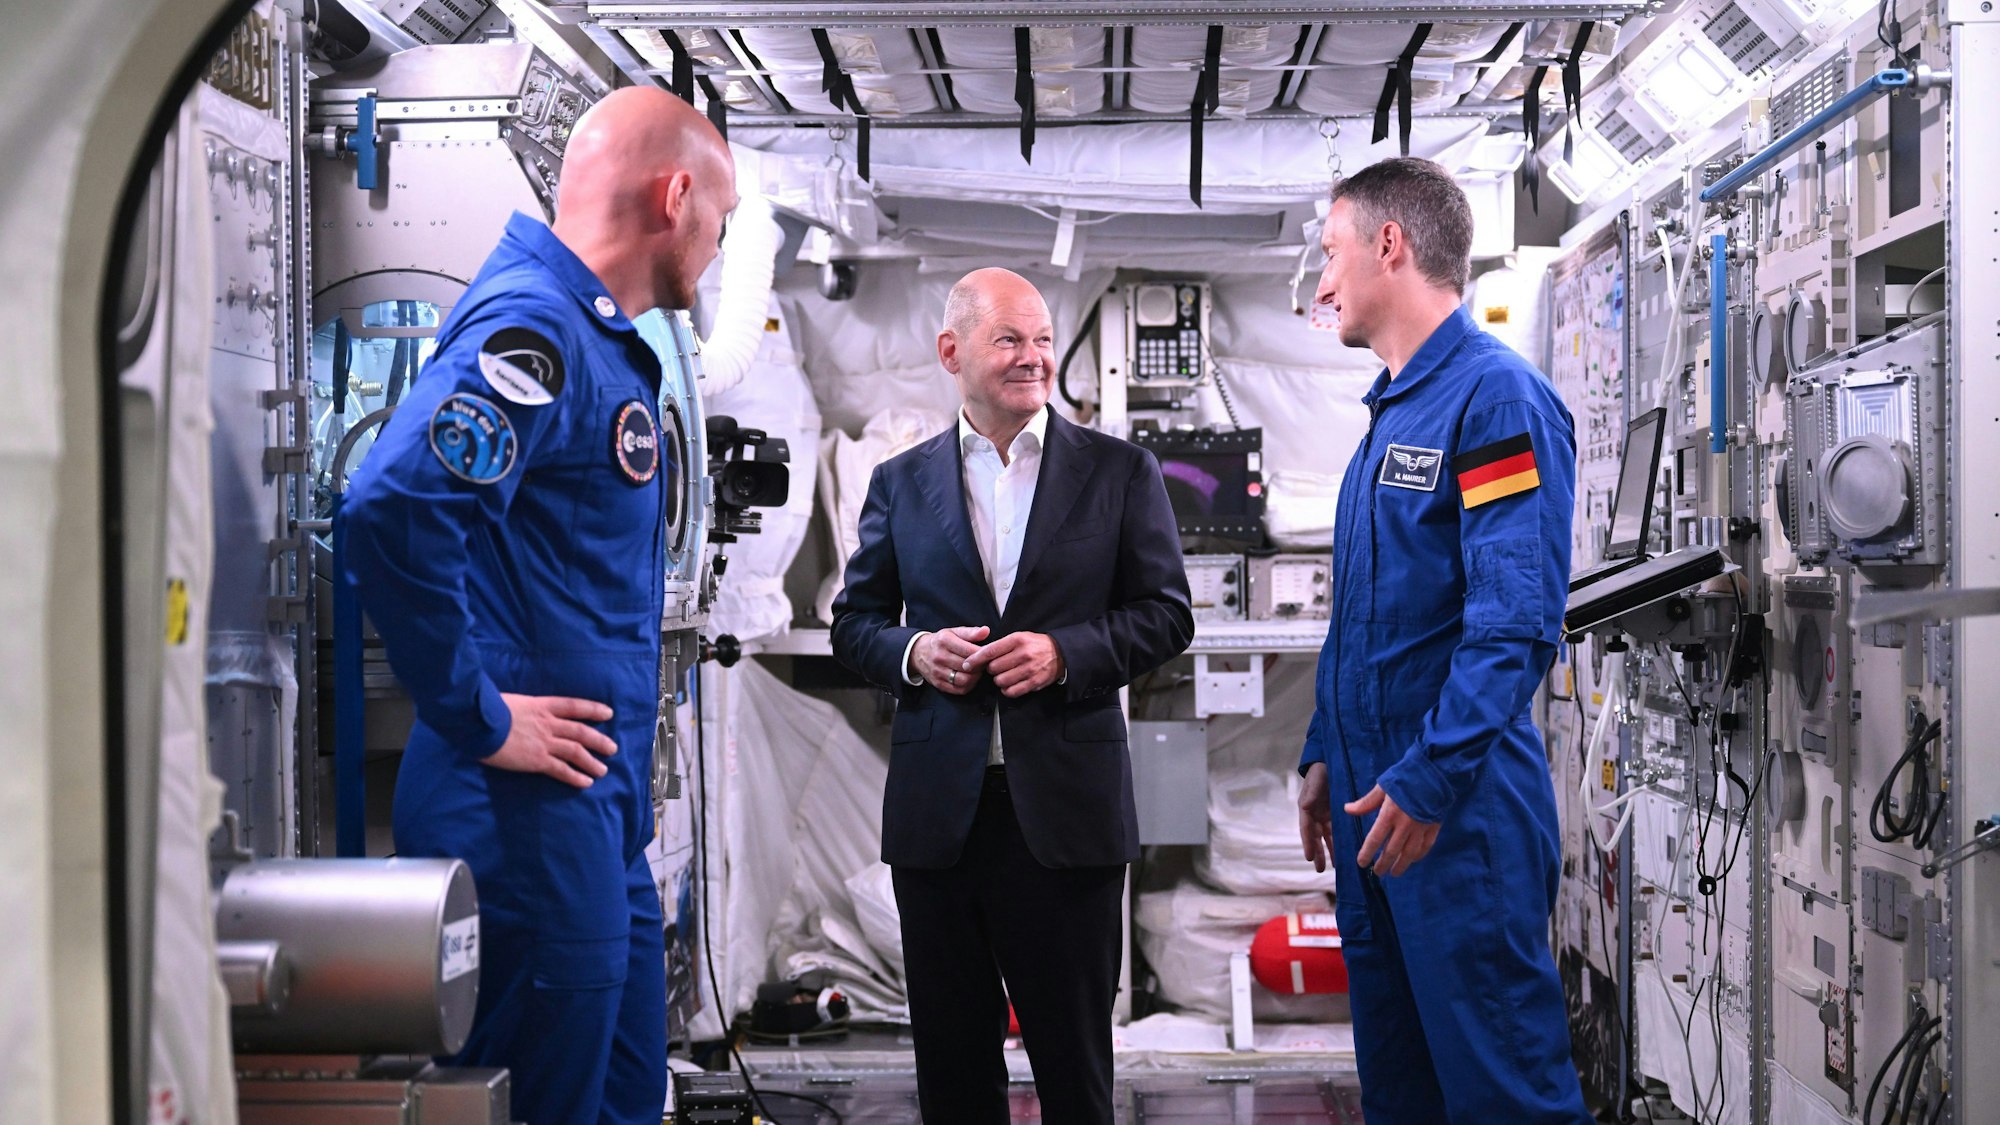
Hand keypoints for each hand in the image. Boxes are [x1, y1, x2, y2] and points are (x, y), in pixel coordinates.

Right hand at [481, 694, 618, 788]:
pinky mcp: (537, 760)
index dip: (593, 709)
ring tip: (603, 770)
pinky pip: (561, 770)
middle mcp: (548, 723)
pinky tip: (585, 782)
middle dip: (599, 740)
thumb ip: (527, 709)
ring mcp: (544, 742)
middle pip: (581, 731)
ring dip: (592, 762)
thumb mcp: (513, 701)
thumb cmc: (488, 710)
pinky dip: (575, 776)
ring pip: (576, 751)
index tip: (608, 713)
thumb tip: (528, 713)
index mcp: (542, 705)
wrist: (478, 723)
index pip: (575, 706)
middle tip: (612, 748)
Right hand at [912, 626, 990, 694]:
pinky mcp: (938, 684)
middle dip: (980, 666)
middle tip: (984, 663)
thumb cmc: (940, 642)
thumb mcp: (953, 632)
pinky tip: (970, 678)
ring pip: (964, 680)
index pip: (969, 651)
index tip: (988, 653)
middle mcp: (939, 657)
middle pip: (968, 666)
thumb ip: (971, 632)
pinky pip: (959, 689)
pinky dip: (969, 685)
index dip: (982, 654)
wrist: (918, 652)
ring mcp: (938, 672)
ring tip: (977, 671)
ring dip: (975, 677)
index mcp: (945, 641)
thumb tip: (986, 631)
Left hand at [962, 631, 1064, 697]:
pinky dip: (1007, 690)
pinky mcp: (1033, 682)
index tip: (967, 664)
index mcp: (1016, 640)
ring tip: (1005, 675)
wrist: (1060, 653)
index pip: (990, 651)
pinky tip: (1011, 684)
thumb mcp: (1019, 637)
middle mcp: (1022, 654)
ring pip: (1000, 681)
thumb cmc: (1035, 645)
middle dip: (991, 670)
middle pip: (993, 668)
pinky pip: (1011, 691)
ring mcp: (1028, 669)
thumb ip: (1000, 645)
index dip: (975, 659)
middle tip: (997, 668)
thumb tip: (978, 656)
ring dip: (999, 680)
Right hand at [1298, 762, 1334, 872]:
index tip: (1309, 858)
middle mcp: (1315, 815)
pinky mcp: (1336, 814)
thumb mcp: (1314, 782)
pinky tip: (1347, 850)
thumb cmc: (1319, 772)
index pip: (1306, 830)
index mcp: (1306, 809)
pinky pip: (1338, 830)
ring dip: (1331, 850)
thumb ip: (1310, 794)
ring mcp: (1326, 815)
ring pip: (1328, 837)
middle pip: (1316, 838)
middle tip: (1320, 870)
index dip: (1307, 844)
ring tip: (1336, 866)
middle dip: (1318, 853)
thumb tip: (1305, 807)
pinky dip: (1341, 840)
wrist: (1329, 763)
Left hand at [1347, 786, 1441, 876]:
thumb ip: (1366, 802)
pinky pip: (1425, 847)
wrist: (1435, 773)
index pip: (1375, 840)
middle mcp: (1405, 825)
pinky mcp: (1433, 827)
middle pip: (1392, 851)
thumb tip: (1347, 810)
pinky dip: (1418, 856)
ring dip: (1400, 865)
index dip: (1367, 853)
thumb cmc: (1405, 778)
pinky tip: (1412, 860)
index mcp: (1389, 814)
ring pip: (1409, 854)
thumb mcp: (1383, 787)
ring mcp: (1421, 828)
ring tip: (1394, 873)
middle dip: (1383, 864)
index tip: (1361, 863)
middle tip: (1378, 872)